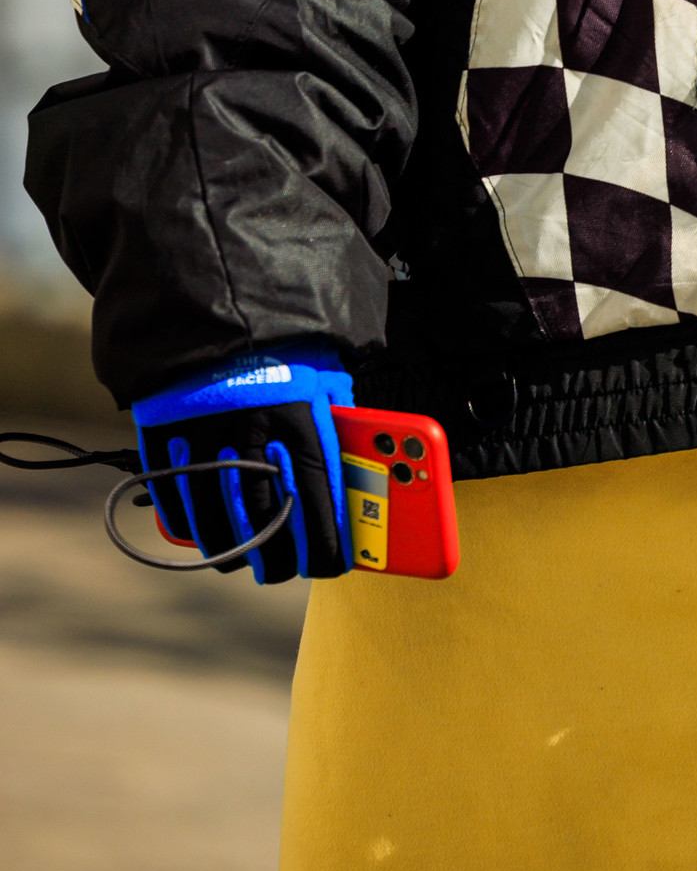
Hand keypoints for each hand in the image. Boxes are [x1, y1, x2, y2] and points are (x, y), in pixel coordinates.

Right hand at [132, 348, 352, 583]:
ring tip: (246, 560)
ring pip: (216, 524)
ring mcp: (204, 441)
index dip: (328, 545)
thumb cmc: (285, 344)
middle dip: (278, 561)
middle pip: (265, 526)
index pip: (319, 504)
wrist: (221, 300)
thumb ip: (336, 424)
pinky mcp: (167, 439)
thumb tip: (354, 471)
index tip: (333, 563)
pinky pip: (177, 502)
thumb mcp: (326, 377)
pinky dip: (192, 526)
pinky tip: (208, 533)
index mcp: (299, 420)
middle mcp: (252, 437)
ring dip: (233, 552)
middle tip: (284, 570)